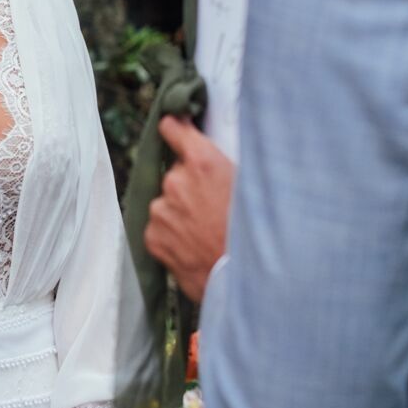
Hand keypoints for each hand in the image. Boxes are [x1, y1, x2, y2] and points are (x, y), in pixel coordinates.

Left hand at [145, 114, 233, 301]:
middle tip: (213, 206)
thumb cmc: (254, 233)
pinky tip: (195, 244)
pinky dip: (172, 234)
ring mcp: (161, 209)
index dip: (175, 128)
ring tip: (207, 231)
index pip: (174, 127)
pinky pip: (160, 227)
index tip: (175, 128)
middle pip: (176, 172)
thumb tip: (213, 154)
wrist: (243, 280)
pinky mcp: (152, 236)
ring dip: (181, 211)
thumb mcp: (250, 186)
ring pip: (167, 202)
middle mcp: (176, 181)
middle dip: (190, 185)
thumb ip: (224, 164)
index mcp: (203, 161)